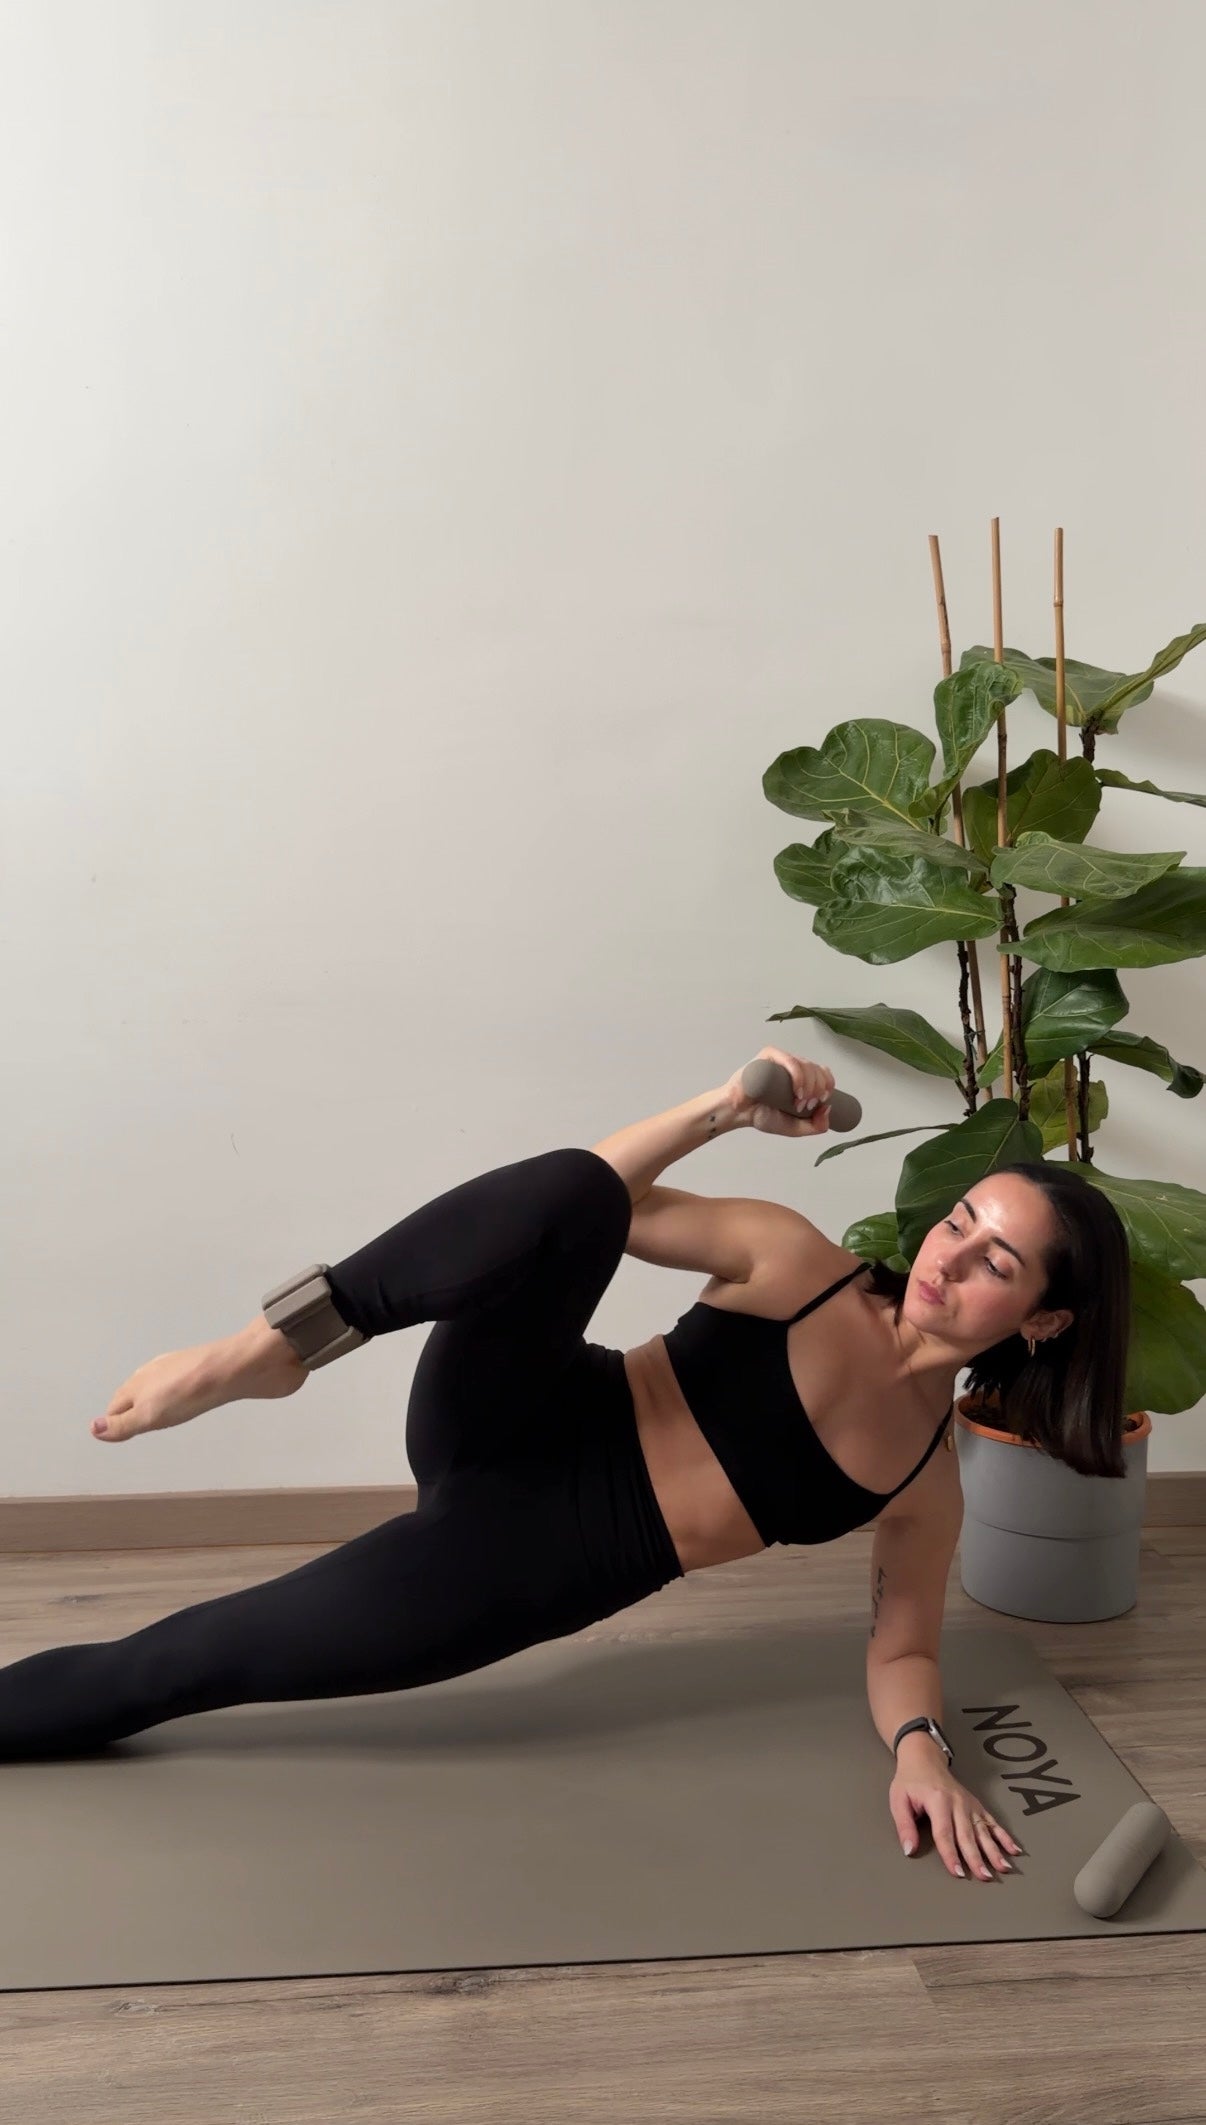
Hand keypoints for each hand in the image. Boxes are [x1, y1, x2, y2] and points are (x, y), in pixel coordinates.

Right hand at [721, 1048, 835, 1136]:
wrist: (738, 1113)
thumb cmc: (762, 1116)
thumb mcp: (795, 1127)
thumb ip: (815, 1126)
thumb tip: (828, 1108)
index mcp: (800, 1076)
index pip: (823, 1072)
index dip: (828, 1085)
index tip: (822, 1102)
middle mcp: (793, 1065)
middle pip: (817, 1069)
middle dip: (818, 1090)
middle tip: (807, 1107)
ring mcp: (781, 1059)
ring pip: (806, 1065)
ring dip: (810, 1086)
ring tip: (799, 1103)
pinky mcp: (769, 1055)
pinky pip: (790, 1061)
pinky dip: (799, 1076)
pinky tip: (798, 1091)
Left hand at [889, 1764, 1023, 1879]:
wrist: (924, 1758)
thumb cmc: (910, 1781)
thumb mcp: (899, 1800)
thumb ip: (904, 1826)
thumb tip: (910, 1850)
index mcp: (938, 1801)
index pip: (944, 1833)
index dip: (951, 1855)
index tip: (958, 1873)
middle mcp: (957, 1802)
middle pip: (967, 1835)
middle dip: (977, 1858)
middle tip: (984, 1876)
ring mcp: (969, 1803)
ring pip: (983, 1830)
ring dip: (994, 1850)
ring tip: (1004, 1867)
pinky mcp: (976, 1805)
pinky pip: (991, 1822)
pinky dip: (1003, 1836)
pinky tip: (1013, 1848)